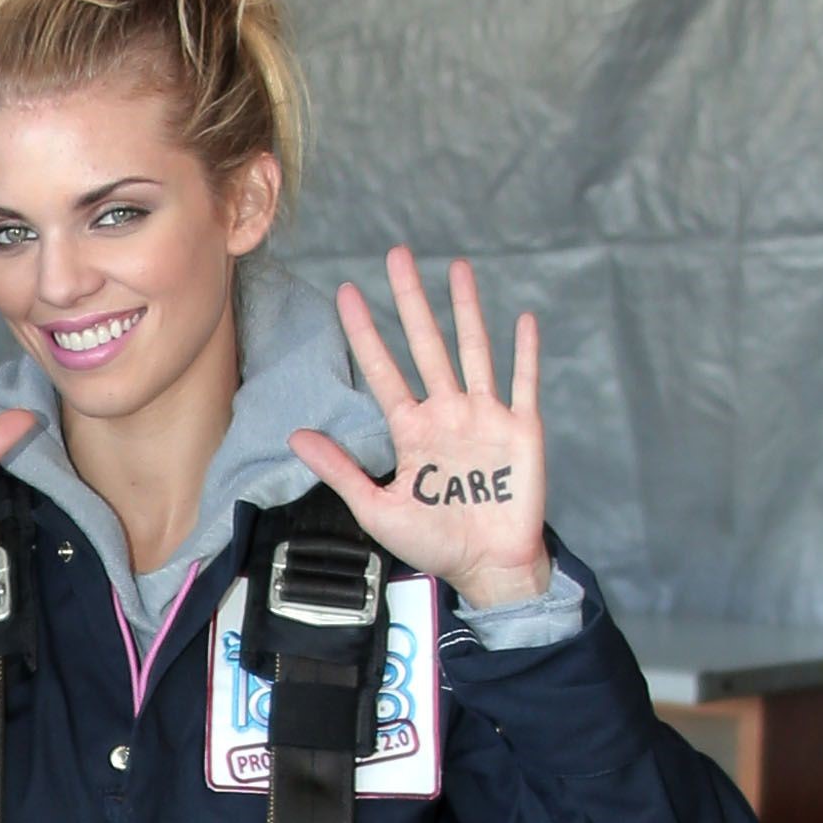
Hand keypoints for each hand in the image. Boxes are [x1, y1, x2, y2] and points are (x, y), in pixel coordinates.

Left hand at [293, 248, 551, 613]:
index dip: (365, 333)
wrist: (488, 567)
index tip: (347, 294)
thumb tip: (297, 435)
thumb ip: (340, 470)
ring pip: (474, 350)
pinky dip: (525, 353)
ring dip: (467, 310)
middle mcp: (447, 413)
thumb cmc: (435, 543)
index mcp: (412, 430)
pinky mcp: (521, 428)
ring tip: (457, 268)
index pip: (383, 371)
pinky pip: (523, 383)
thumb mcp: (377, 508)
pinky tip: (523, 320)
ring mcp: (486, 417)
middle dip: (412, 301)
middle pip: (426, 344)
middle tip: (397, 255)